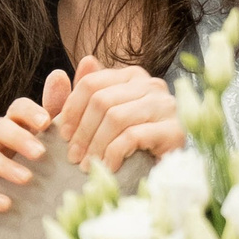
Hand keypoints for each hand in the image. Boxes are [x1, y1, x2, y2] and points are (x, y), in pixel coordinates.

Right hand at [0, 72, 69, 238]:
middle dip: (18, 138)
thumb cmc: (45, 166)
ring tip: (28, 178)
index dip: (29, 112)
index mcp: (17, 125)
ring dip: (5, 167)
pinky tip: (8, 203)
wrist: (26, 210)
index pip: (17, 108)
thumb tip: (89, 60)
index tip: (47, 121)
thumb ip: (71, 102)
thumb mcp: (60, 135)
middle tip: (41, 152)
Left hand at [58, 54, 184, 171]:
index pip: (91, 83)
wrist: (168, 172)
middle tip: (74, 156)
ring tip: (87, 165)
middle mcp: (152, 85)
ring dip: (96, 145)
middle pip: (101, 100)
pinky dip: (113, 154)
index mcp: (133, 76)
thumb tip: (74, 65)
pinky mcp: (175, 129)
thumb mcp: (101, 119)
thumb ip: (82, 96)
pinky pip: (132, 136)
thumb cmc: (132, 145)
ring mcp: (166, 105)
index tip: (64, 135)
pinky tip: (108, 167)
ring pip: (115, 117)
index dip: (72, 109)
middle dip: (82, 132)